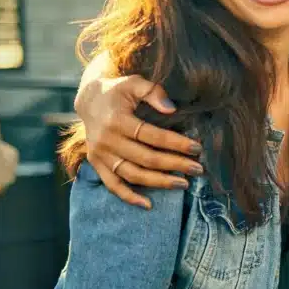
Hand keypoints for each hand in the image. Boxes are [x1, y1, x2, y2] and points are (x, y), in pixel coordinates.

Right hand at [77, 71, 202, 208]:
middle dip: (175, 165)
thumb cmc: (118, 91)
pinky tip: (149, 204)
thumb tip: (172, 108)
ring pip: (132, 174)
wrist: (89, 100)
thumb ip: (152, 91)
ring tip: (184, 184)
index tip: (197, 148)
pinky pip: (112, 185)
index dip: (176, 143)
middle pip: (146, 158)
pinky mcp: (97, 164)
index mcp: (117, 120)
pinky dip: (129, 197)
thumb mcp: (134, 83)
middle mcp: (106, 140)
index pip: (152, 136)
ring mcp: (100, 155)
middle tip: (198, 169)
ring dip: (159, 182)